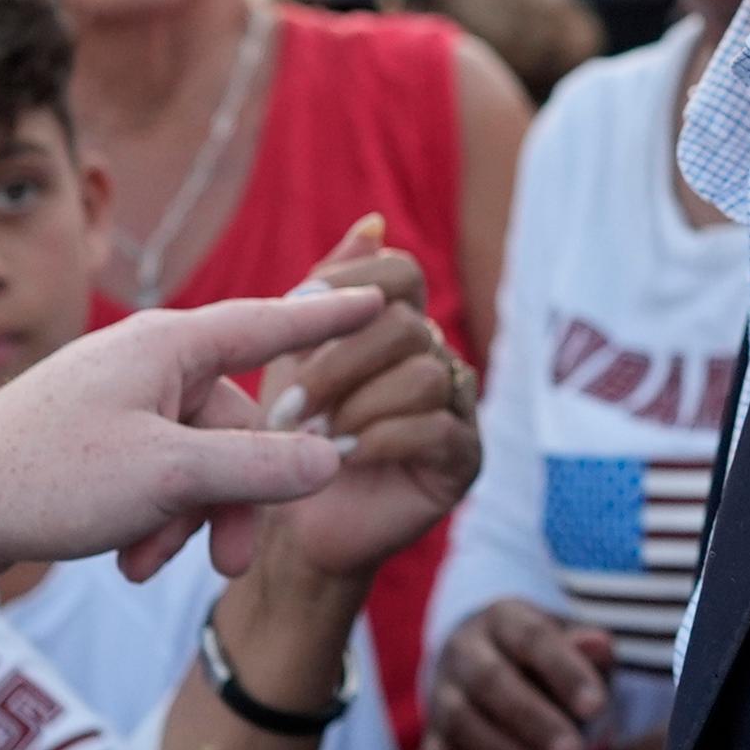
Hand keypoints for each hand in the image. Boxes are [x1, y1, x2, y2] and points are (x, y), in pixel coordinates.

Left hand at [0, 289, 373, 593]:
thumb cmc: (47, 476)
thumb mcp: (169, 477)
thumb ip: (258, 467)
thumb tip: (332, 459)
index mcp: (168, 347)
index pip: (270, 324)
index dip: (327, 320)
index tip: (377, 301)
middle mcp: (146, 365)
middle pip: (236, 423)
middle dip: (237, 495)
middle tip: (230, 560)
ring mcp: (117, 404)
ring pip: (196, 461)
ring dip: (188, 519)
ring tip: (150, 565)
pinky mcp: (92, 446)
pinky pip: (156, 478)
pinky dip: (152, 520)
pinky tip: (124, 559)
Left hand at [256, 217, 481, 585]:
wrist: (291, 527)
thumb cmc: (287, 435)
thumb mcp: (292, 354)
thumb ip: (325, 291)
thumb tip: (374, 221)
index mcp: (398, 322)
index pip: (400, 272)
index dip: (351, 284)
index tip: (293, 315)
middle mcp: (436, 355)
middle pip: (406, 325)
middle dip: (339, 364)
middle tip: (288, 406)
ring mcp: (456, 406)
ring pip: (426, 374)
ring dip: (359, 406)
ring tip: (313, 438)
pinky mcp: (463, 457)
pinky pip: (440, 428)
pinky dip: (382, 439)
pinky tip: (343, 457)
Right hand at [420, 598, 612, 749]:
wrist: (496, 682)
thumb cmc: (551, 668)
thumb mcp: (576, 654)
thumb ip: (590, 655)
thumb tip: (599, 645)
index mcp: (504, 620)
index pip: (533, 639)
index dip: (564, 672)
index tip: (597, 707)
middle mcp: (465, 653)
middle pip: (491, 681)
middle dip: (534, 720)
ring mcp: (442, 698)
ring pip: (463, 723)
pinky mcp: (432, 742)